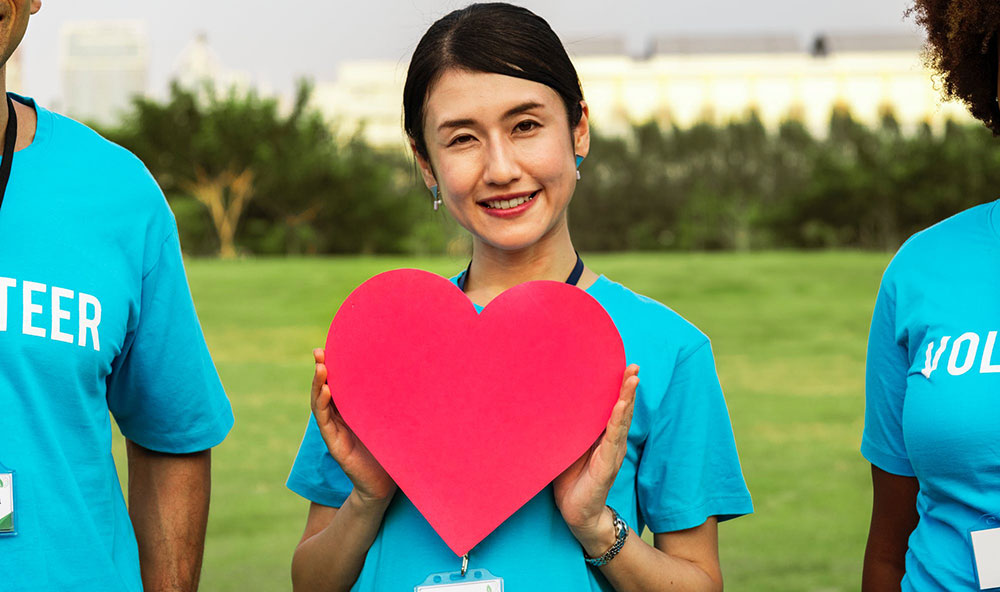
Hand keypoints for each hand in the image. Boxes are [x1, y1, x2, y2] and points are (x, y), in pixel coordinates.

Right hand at [310, 348, 396, 506]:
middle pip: (326, 389)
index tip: (332, 346)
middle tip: (318, 352)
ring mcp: (335, 431)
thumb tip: (412, 372)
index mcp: (352, 410)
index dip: (334, 366)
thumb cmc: (391, 450)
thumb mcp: (391, 421)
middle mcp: (340, 418)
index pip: (340, 384)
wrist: (385, 484)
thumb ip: (391, 402)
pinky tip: (326, 391)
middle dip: (321, 370)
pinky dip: (323, 405)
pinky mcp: (335, 444)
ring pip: (321, 404)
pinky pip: (325, 422)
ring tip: (320, 368)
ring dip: (318, 385)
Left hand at [552, 364, 638, 551]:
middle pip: (622, 408)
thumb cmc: (572, 481)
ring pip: (622, 419)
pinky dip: (618, 420)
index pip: (612, 407)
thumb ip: (566, 431)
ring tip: (633, 378)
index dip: (618, 388)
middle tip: (634, 365)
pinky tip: (621, 406)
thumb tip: (546, 406)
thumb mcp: (567, 449)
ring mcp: (612, 452)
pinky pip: (613, 438)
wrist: (577, 513)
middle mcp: (612, 442)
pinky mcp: (608, 464)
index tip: (622, 366)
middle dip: (628, 386)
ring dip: (627, 398)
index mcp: (602, 437)